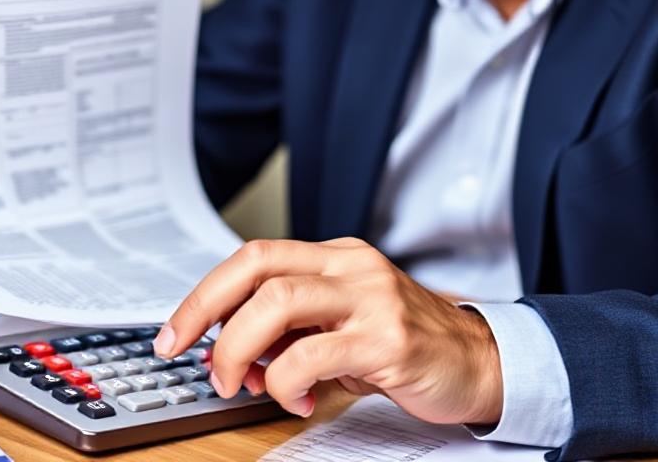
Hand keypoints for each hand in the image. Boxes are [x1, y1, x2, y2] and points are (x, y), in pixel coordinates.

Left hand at [153, 238, 501, 424]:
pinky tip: (298, 400)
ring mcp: (371, 298)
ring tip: (236, 383)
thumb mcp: (338, 329)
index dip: (204, 294)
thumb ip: (286, 334)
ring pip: (277, 302)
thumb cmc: (404, 345)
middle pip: (256, 267)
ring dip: (238, 348)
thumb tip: (223, 356)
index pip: (252, 257)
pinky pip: (311, 355)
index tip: (175, 332)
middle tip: (188, 356)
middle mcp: (350, 266)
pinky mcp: (388, 339)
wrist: (482, 362)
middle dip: (206, 312)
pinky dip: (286, 382)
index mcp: (334, 257)